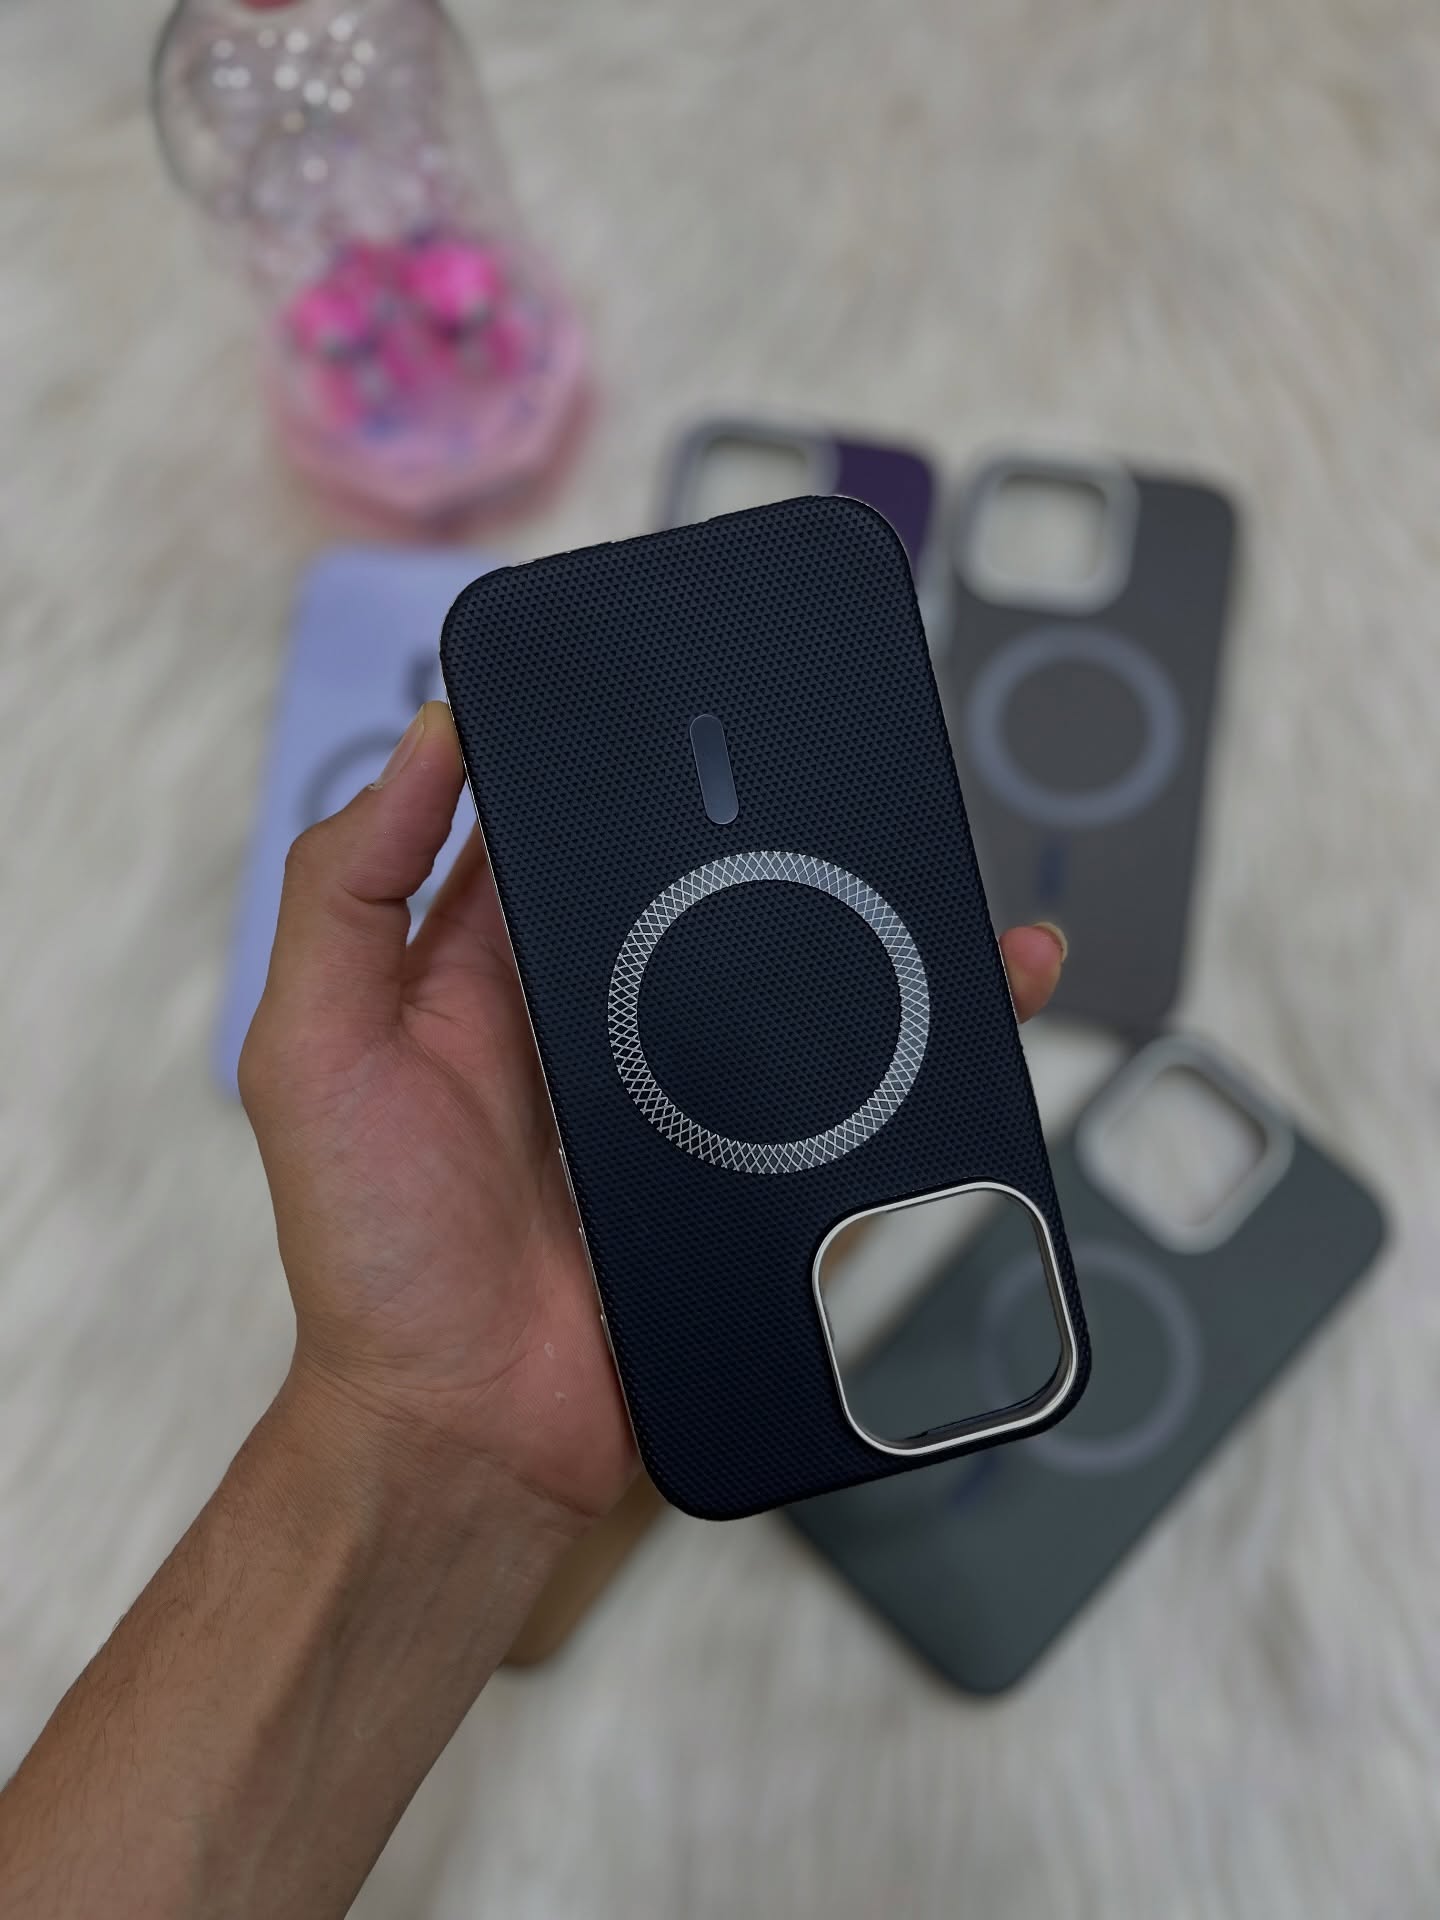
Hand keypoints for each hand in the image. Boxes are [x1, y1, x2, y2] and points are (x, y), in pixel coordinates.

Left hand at [240, 703, 1067, 1528]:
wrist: (471, 1433)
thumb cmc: (373, 1254)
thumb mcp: (313, 1049)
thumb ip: (345, 890)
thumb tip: (423, 741)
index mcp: (490, 971)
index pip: (569, 830)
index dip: (617, 761)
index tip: (686, 689)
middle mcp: (594, 1018)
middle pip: (700, 892)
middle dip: (769, 826)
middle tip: (845, 758)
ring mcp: (683, 1091)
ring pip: (794, 977)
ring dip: (867, 916)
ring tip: (936, 858)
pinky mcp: (754, 1164)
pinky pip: (854, 1087)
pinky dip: (925, 1038)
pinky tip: (984, 986)